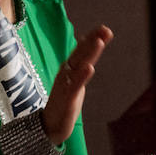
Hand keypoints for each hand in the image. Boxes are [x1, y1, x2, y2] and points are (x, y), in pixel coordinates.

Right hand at [42, 26, 112, 144]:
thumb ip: (81, 62)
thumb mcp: (75, 80)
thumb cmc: (64, 101)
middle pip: (81, 54)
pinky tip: (89, 68)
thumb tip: (86, 42)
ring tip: (98, 42)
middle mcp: (66, 73)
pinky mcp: (66, 99)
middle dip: (92, 41)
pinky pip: (74, 86)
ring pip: (78, 66)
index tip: (105, 28)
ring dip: (88, 53)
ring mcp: (66, 85)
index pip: (82, 50)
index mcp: (69, 69)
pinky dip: (81, 76)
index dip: (93, 38)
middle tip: (105, 29)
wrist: (50, 126)